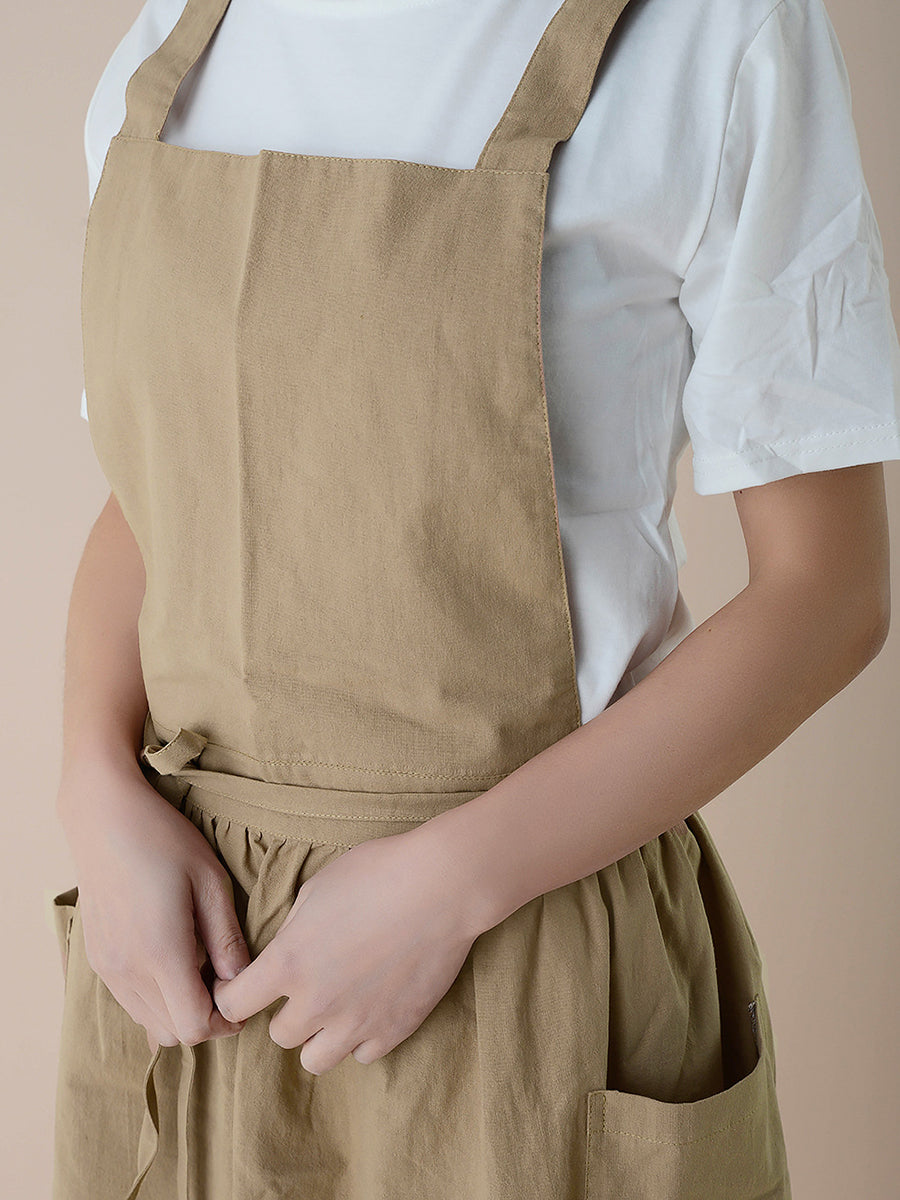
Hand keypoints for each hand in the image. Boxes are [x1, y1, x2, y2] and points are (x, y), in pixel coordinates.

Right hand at [56, 759, 251, 1052]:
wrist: (104, 819)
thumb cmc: (164, 841)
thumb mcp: (209, 882)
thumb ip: (227, 938)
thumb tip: (242, 981)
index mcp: (162, 953)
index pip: (194, 1026)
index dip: (225, 1021)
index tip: (243, 995)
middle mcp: (129, 970)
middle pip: (172, 1032)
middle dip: (205, 1018)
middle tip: (226, 980)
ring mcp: (108, 968)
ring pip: (150, 1022)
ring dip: (179, 1010)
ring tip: (202, 967)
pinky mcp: (98, 960)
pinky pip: (131, 1002)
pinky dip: (156, 998)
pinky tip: (174, 959)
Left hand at [212, 828, 480, 1075]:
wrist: (443, 886)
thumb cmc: (379, 872)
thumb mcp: (318, 887)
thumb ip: (293, 929)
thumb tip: (286, 949)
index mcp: (289, 962)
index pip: (234, 1003)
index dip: (236, 994)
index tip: (246, 986)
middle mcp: (317, 1002)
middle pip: (279, 1036)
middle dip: (288, 1012)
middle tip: (308, 986)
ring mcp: (357, 1022)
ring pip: (316, 1060)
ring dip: (320, 1036)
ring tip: (338, 1007)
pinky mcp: (394, 1030)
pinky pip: (363, 1055)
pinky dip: (362, 1037)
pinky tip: (372, 1007)